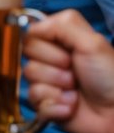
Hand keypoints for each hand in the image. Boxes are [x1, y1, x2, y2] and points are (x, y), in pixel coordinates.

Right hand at [25, 9, 113, 132]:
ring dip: (58, 87)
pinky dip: (56, 105)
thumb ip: (61, 26)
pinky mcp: (45, 103)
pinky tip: (71, 106)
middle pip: (27, 56)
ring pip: (30, 79)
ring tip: (76, 91)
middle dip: (54, 68)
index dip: (45, 46)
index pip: (30, 34)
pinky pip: (35, 100)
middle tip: (75, 74)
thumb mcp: (91, 43)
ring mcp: (46, 82)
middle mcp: (50, 59)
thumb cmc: (111, 78)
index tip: (68, 53)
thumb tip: (31, 26)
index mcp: (60, 41)